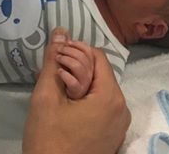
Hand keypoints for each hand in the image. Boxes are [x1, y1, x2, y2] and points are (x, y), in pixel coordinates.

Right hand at [23, 28, 130, 153]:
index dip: (75, 51)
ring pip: (99, 87)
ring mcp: (119, 125)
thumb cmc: (48, 139)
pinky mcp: (113, 136)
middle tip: (51, 74)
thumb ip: (53, 61)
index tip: (55, 59)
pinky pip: (101, 105)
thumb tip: (60, 31)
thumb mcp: (46, 96)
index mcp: (110, 97)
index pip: (97, 55)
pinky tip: (65, 104)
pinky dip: (84, 98)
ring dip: (78, 81)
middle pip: (100, 71)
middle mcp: (122, 108)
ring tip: (55, 88)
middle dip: (75, 66)